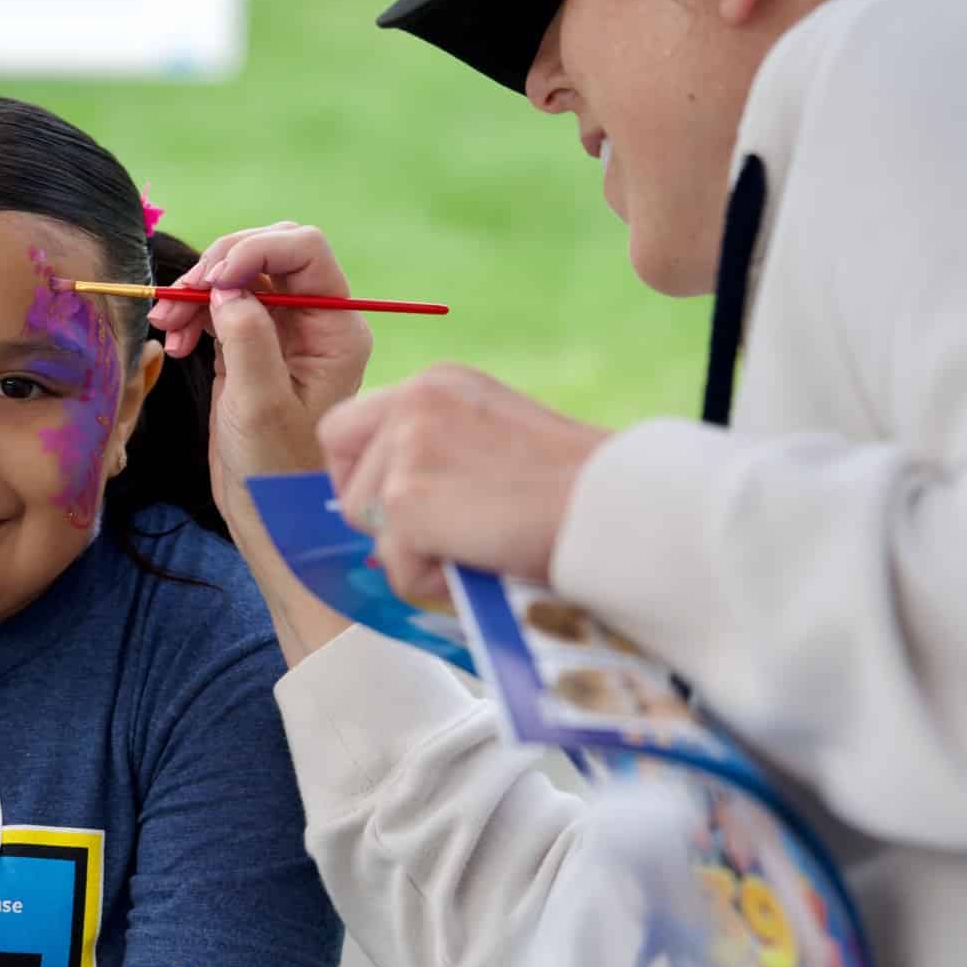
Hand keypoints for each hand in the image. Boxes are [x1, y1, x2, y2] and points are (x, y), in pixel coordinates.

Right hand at [148, 223, 372, 528]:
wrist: (268, 513)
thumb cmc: (277, 469)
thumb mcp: (261, 403)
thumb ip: (247, 337)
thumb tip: (225, 286)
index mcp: (336, 328)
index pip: (306, 250)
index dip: (257, 249)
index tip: (214, 277)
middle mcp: (315, 320)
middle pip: (269, 252)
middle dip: (220, 265)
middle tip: (182, 296)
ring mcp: (283, 330)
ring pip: (239, 275)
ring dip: (198, 290)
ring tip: (166, 324)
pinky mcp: (251, 343)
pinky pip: (221, 304)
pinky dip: (193, 312)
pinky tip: (174, 341)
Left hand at [316, 364, 611, 600]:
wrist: (622, 507)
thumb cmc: (578, 490)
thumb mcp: (496, 444)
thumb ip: (441, 456)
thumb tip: (389, 515)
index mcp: (437, 382)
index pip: (349, 426)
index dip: (362, 476)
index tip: (400, 511)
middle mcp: (413, 400)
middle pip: (344, 477)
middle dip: (374, 518)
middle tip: (432, 542)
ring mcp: (406, 447)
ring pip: (369, 527)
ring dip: (417, 555)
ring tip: (483, 548)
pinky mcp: (407, 499)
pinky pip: (396, 568)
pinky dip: (435, 584)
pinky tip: (486, 563)